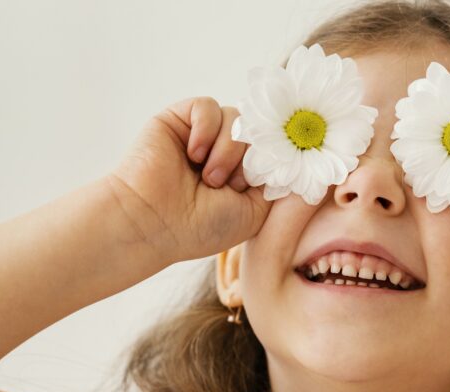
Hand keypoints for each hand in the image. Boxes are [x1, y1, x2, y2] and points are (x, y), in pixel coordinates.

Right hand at [106, 96, 272, 263]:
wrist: (153, 223)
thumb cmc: (200, 228)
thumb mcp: (255, 213)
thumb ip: (278, 185)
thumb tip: (296, 156)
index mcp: (242, 174)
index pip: (273, 147)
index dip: (277, 154)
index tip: (272, 171)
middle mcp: (225, 152)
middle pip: (259, 130)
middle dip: (251, 157)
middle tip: (231, 184)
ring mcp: (202, 135)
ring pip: (238, 118)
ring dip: (228, 150)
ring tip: (208, 178)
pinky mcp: (179, 119)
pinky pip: (208, 107)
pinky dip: (207, 130)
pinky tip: (194, 155)